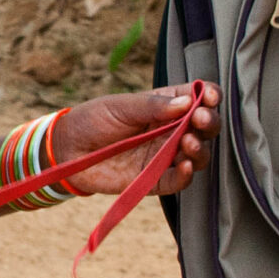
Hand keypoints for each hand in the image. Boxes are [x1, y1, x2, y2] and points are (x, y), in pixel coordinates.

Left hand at [53, 85, 219, 195]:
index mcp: (166, 106)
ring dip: (199, 149)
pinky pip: (178, 180)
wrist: (68, 149)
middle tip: (199, 120)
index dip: (210, 96)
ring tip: (188, 142)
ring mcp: (165, 155)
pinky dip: (186, 175)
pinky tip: (184, 165)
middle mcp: (171, 130)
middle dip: (209, 123)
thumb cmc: (94, 120)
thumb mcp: (121, 106)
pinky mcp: (154, 180)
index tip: (210, 97)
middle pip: (205, 128)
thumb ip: (153, 106)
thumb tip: (188, 102)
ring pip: (197, 155)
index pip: (199, 98)